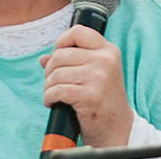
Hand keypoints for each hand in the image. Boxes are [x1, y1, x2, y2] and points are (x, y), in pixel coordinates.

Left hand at [40, 25, 134, 147]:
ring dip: (48, 86)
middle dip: (50, 70)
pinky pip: (56, 90)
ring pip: (55, 73)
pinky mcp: (90, 96)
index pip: (78, 31)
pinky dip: (48, 97)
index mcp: (108, 51)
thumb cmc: (103, 100)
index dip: (62, 41)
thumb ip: (70, 61)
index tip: (58, 55)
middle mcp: (106, 61)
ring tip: (54, 93)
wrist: (117, 128)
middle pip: (60, 55)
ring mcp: (99, 78)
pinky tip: (52, 102)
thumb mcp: (94, 74)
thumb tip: (43, 58)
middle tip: (54, 82)